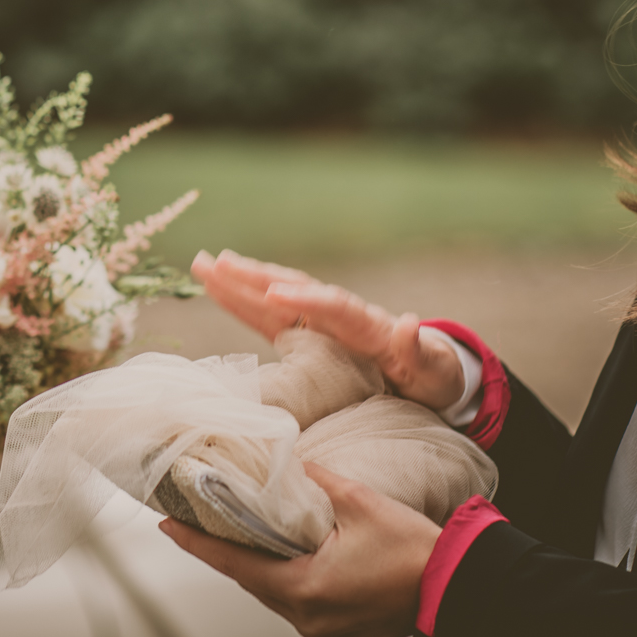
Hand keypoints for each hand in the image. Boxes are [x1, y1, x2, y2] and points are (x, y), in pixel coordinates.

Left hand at [159, 463, 437, 636]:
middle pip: (250, 579)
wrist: (460, 587)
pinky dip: (283, 578)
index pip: (233, 562)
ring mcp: (323, 630)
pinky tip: (280, 556)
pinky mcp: (339, 633)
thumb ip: (316, 481)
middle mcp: (307, 617)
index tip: (166, 524)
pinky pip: (297, 602)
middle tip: (194, 520)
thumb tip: (289, 461)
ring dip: (255, 565)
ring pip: (273, 592)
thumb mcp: (361, 503)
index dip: (196, 542)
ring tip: (234, 532)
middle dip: (223, 549)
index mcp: (303, 588)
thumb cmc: (415, 550)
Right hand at [192, 250, 465, 411]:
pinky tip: (214, 288)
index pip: (334, 307)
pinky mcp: (305, 334)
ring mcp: (318, 321)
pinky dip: (241, 302)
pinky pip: (267, 317)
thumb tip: (407, 323)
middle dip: (256, 277)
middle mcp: (337, 314)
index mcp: (368, 324)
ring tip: (203, 264)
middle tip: (219, 262)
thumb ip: (417, 349)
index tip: (277, 294)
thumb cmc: (432, 375)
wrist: (429, 375)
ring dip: (239, 281)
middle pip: (294, 289)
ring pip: (274, 296)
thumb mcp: (433, 368)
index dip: (307, 301)